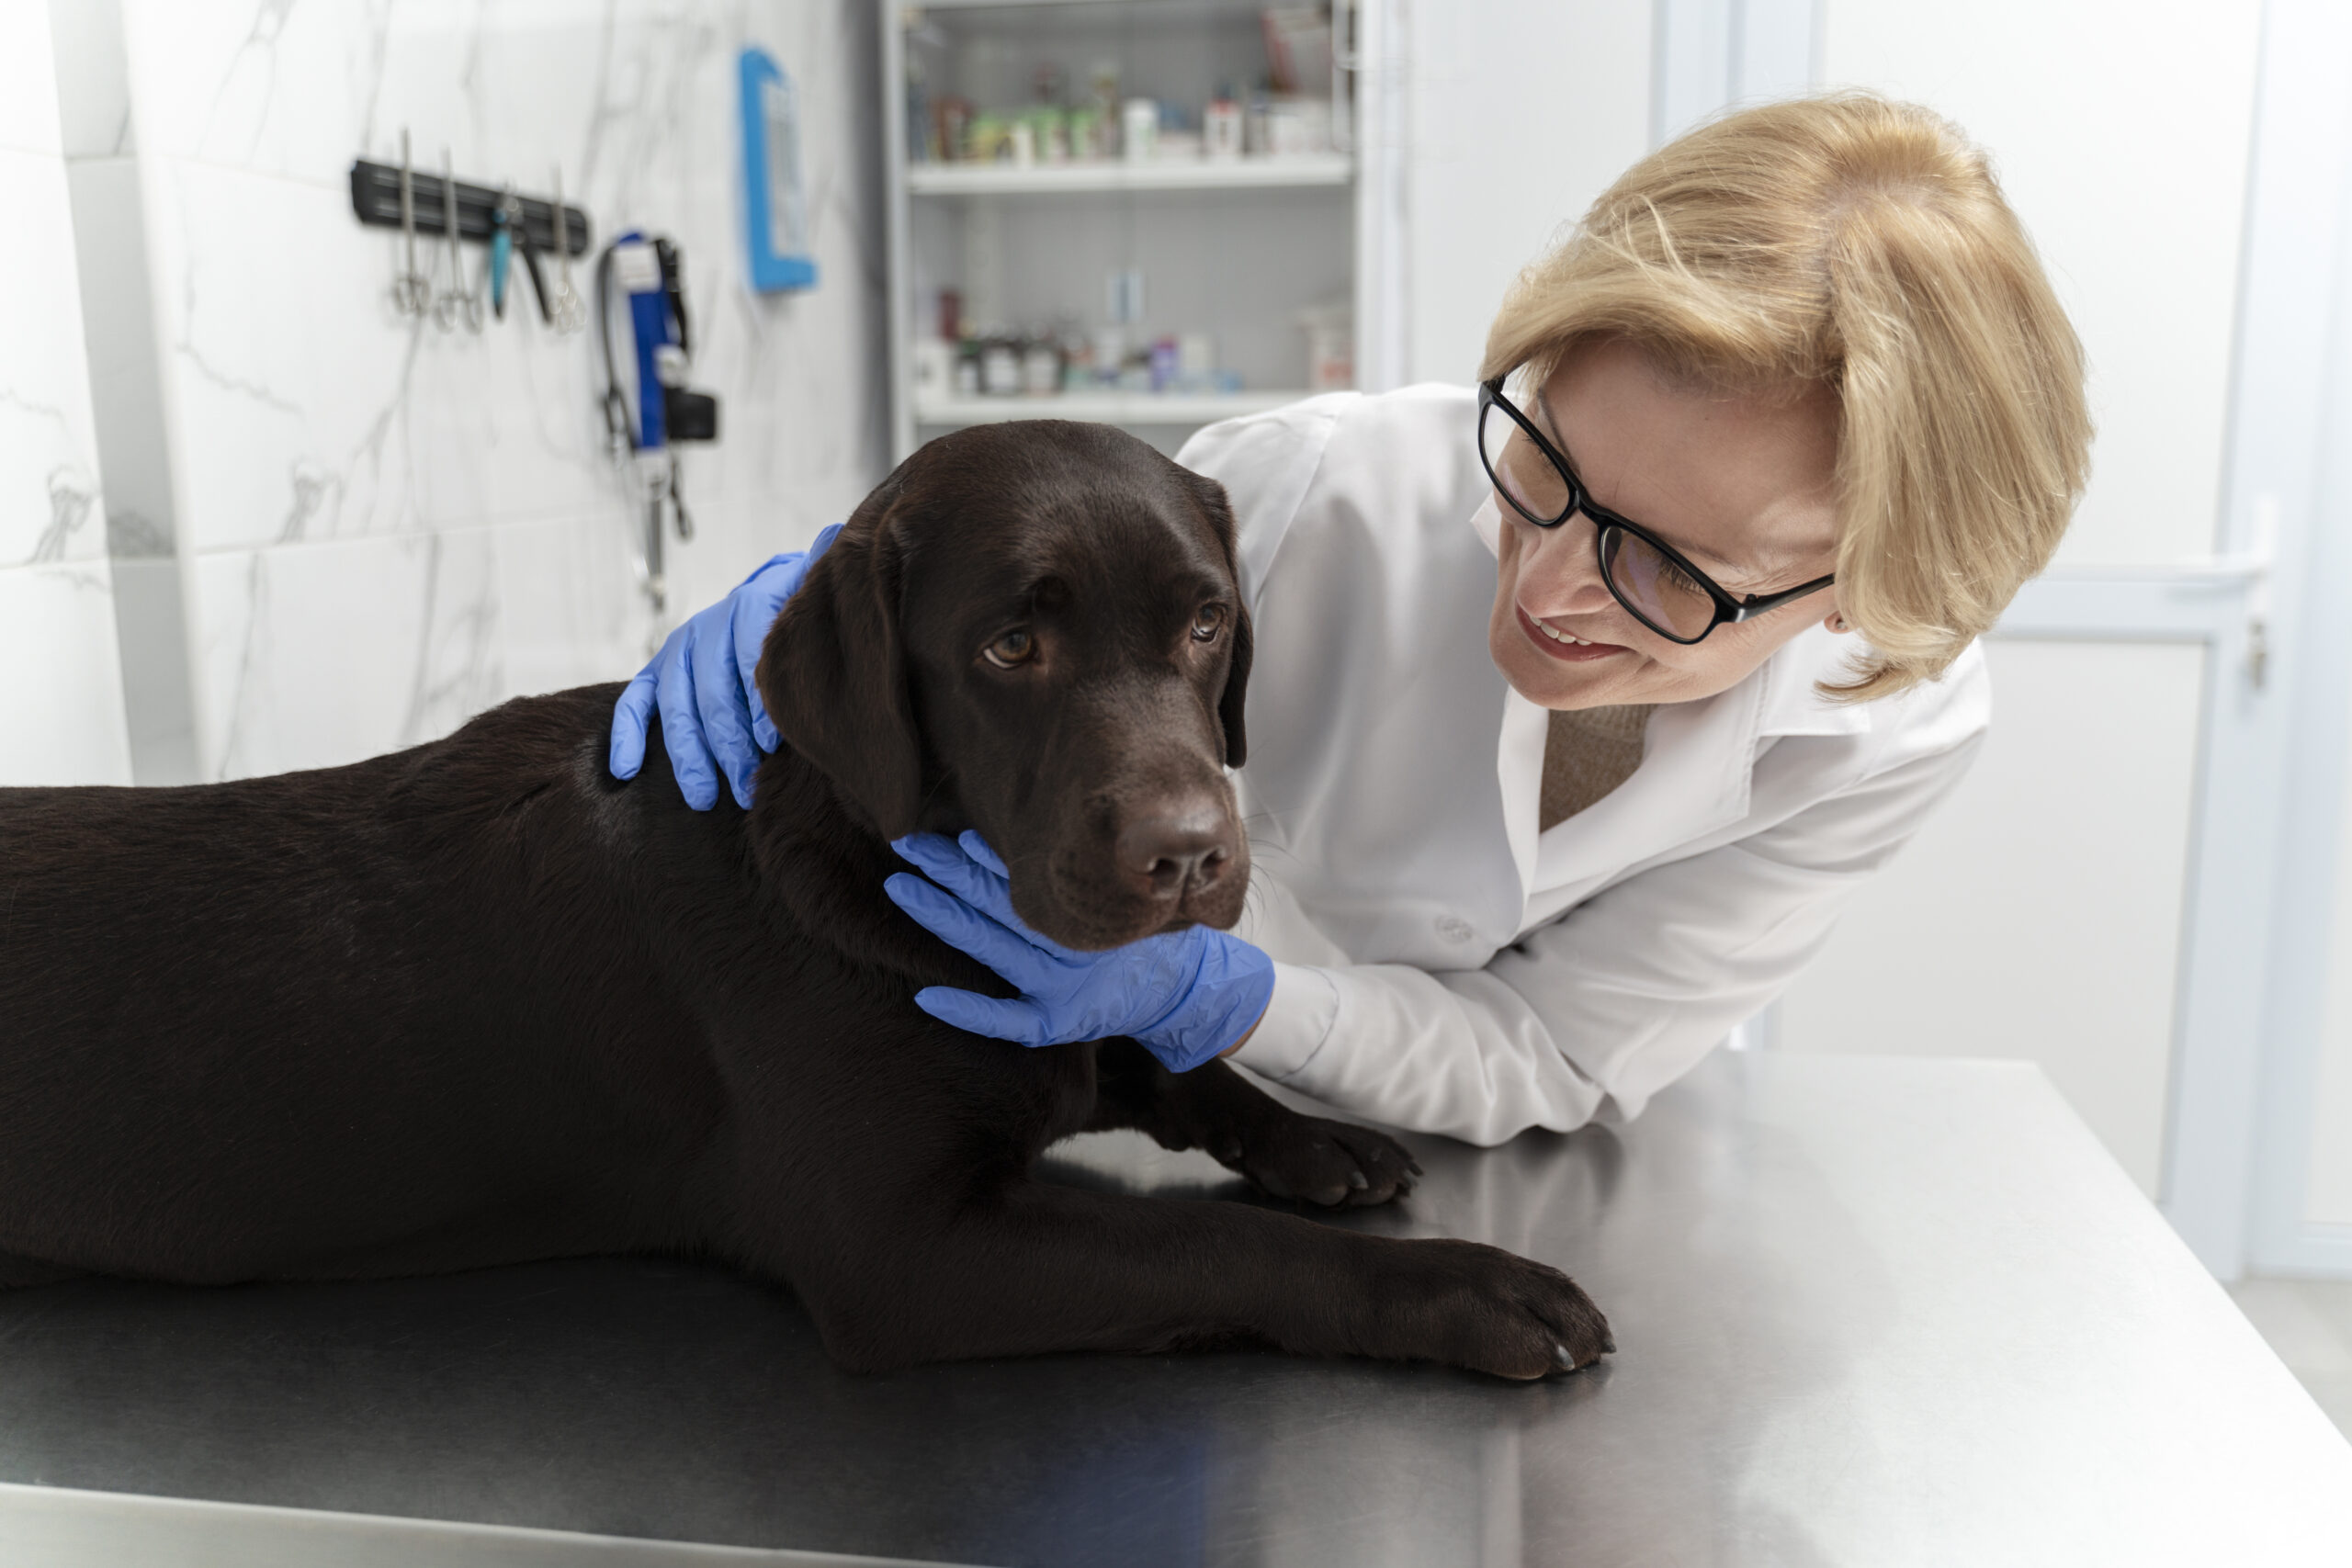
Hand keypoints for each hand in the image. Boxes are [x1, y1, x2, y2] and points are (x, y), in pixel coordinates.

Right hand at [608, 524, 840, 808]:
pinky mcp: (660, 669)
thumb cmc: (809, 611)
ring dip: (688, 753)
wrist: (781, 595)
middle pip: (711, 688)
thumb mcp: (824, 596)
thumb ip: (826, 579)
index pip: (750, 649)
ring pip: (675, 704)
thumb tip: (834, 539)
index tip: (774, 740)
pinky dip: (626, 733)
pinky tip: (624, 770)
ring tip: (706, 796)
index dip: (760, 698)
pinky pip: (636, 701)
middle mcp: (711, 624)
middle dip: (727, 742)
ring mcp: (681, 648)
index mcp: (754, 603)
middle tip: (746, 785)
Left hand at [885, 831, 1274, 1072]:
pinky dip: (967, 1011)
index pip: (1023, 878)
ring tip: (902, 888)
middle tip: (907, 844)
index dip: (982, 856)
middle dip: (948, 873)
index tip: (949, 832)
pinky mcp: (1054, 1024)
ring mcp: (1058, 990)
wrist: (1193, 992)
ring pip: (989, 950)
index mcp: (1085, 913)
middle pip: (996, 905)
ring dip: (942, 918)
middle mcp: (1068, 948)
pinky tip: (926, 997)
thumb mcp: (1142, 890)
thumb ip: (1105, 861)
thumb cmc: (1161, 934)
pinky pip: (1005, 1022)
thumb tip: (1086, 810)